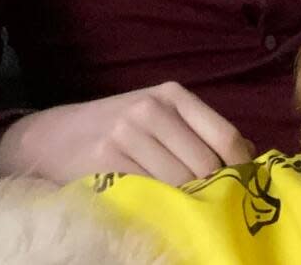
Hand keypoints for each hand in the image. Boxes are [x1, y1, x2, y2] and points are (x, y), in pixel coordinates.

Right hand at [0, 81, 254, 185]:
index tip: (239, 190)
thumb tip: (250, 159)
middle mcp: (151, 107)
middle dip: (211, 188)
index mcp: (172, 95)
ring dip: (186, 200)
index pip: (226, 137)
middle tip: (205, 203)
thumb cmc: (114, 130)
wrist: (50, 138)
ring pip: (181, 181)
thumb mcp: (157, 116)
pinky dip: (160, 204)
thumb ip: (198, 132)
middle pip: (207, 164)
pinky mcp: (107, 158)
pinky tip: (154, 204)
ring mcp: (127, 131)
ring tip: (178, 205)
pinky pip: (151, 190)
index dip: (240, 170)